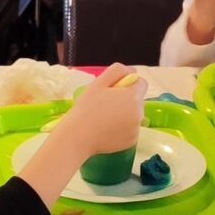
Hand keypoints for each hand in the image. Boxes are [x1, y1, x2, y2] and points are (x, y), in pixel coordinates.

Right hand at [19, 63, 146, 205]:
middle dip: (125, 100)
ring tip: (102, 120)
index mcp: (130, 96)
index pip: (140, 82)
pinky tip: (104, 132)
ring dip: (123, 115)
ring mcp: (134, 128)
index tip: (115, 90)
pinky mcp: (130, 142)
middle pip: (138, 100)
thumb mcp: (96, 86)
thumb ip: (114, 74)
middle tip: (105, 106)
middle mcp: (137, 112)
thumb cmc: (82, 111)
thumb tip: (129, 72)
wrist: (74, 140)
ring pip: (133, 115)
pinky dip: (120, 130)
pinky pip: (128, 131)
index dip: (128, 84)